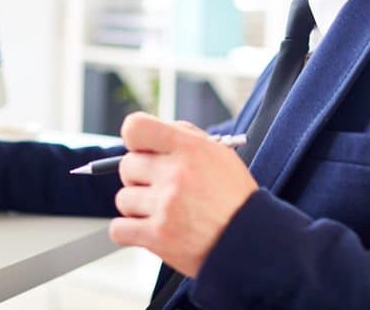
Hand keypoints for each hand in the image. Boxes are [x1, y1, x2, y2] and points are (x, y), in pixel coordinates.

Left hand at [109, 112, 257, 277]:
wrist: (251, 241)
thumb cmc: (234, 198)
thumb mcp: (219, 154)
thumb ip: (184, 137)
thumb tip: (152, 134)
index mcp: (190, 149)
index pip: (136, 128)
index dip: (135, 139)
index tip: (141, 150)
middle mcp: (175, 174)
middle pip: (127, 165)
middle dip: (140, 176)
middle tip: (159, 187)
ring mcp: (165, 206)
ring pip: (123, 198)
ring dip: (137, 207)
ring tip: (162, 212)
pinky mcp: (157, 237)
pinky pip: (118, 228)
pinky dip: (128, 231)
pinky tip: (149, 228)